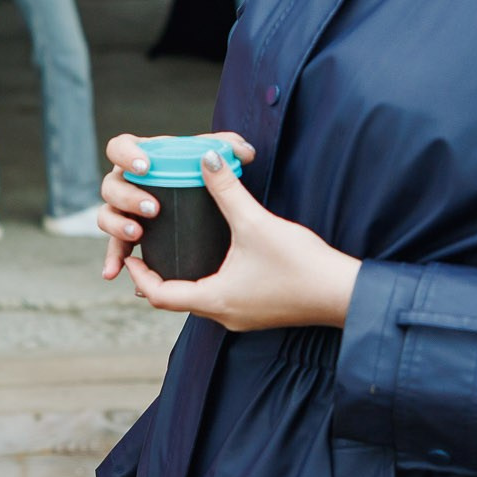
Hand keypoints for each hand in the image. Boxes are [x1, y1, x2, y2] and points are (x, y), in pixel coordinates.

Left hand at [98, 132, 360, 330]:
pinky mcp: (260, 313)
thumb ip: (227, 190)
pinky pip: (222, 301)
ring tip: (179, 250)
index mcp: (214, 300)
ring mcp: (243, 319)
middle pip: (176, 301)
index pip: (159, 296)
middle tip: (151, 247)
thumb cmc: (300, 264)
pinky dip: (208, 282)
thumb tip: (205, 157)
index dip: (140, 274)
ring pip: (199, 302)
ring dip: (185, 279)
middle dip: (159, 276)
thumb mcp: (256, 223)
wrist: (344, 293)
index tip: (132, 252)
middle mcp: (224, 316)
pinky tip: (217, 259)